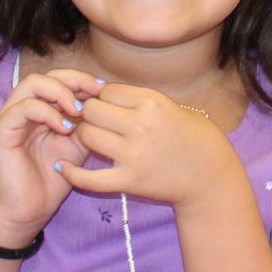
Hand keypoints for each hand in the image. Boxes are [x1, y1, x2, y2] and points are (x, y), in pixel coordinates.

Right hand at [0, 67, 98, 247]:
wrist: (26, 211)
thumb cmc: (50, 181)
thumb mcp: (76, 148)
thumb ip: (87, 126)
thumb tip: (107, 107)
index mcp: (41, 110)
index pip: (60, 79)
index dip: (83, 80)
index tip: (105, 90)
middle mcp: (24, 108)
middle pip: (48, 75)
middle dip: (75, 79)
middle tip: (96, 92)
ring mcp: (11, 117)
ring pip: (33, 84)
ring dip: (60, 92)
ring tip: (79, 110)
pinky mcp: (2, 130)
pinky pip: (24, 108)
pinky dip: (47, 112)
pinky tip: (64, 128)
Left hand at [61, 83, 241, 216]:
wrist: (209, 176)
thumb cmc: (191, 136)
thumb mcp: (169, 106)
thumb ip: (136, 99)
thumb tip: (98, 90)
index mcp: (152, 102)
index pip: (106, 91)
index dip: (101, 98)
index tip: (104, 106)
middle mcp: (141, 126)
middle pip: (92, 110)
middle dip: (89, 114)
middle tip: (93, 122)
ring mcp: (134, 155)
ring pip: (87, 137)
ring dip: (86, 137)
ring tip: (92, 140)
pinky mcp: (129, 181)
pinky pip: (89, 178)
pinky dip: (72, 173)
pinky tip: (62, 166)